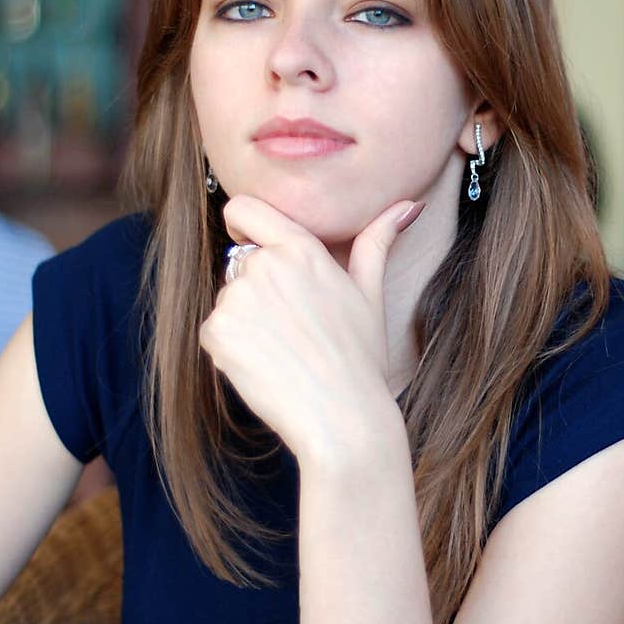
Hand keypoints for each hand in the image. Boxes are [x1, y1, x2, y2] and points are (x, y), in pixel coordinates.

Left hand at [199, 194, 424, 463]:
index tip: (252, 245)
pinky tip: (266, 367)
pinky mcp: (216, 331)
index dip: (243, 225)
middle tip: (293, 328)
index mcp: (300, 249)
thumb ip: (378, 241)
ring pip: (228, 300)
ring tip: (284, 351)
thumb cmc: (360, 359)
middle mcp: (264, 265)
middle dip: (257, 289)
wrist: (341, 418)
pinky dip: (232, 349)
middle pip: (240, 263)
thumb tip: (408, 205)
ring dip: (245, 321)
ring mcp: (236, 298)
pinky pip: (214, 331)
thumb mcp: (370, 294)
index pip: (243, 208)